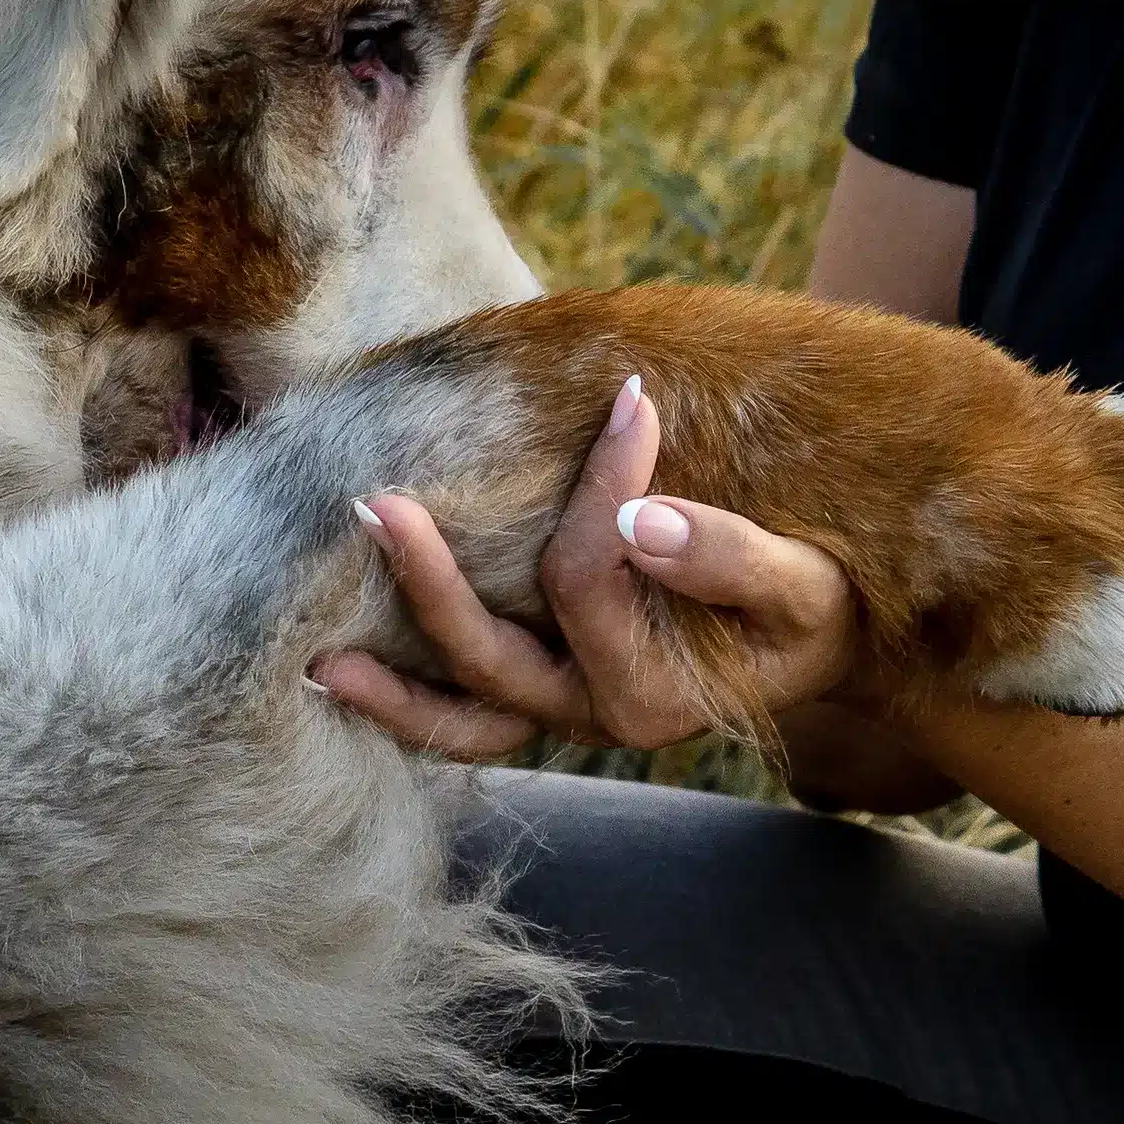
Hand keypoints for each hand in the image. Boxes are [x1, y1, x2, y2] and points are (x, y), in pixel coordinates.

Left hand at [308, 376, 858, 758]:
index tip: (632, 399)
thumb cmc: (807, 611)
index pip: (593, 574)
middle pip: (492, 654)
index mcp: (656, 695)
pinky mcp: (545, 705)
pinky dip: (408, 709)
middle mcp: (596, 717)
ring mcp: (563, 717)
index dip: (606, 484)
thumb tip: (645, 521)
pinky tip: (342, 679)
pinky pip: (465, 725)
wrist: (808, 649)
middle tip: (379, 506)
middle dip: (433, 582)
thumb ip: (731, 559)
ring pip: (461, 713)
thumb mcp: (801, 585)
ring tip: (315, 652)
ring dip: (390, 681)